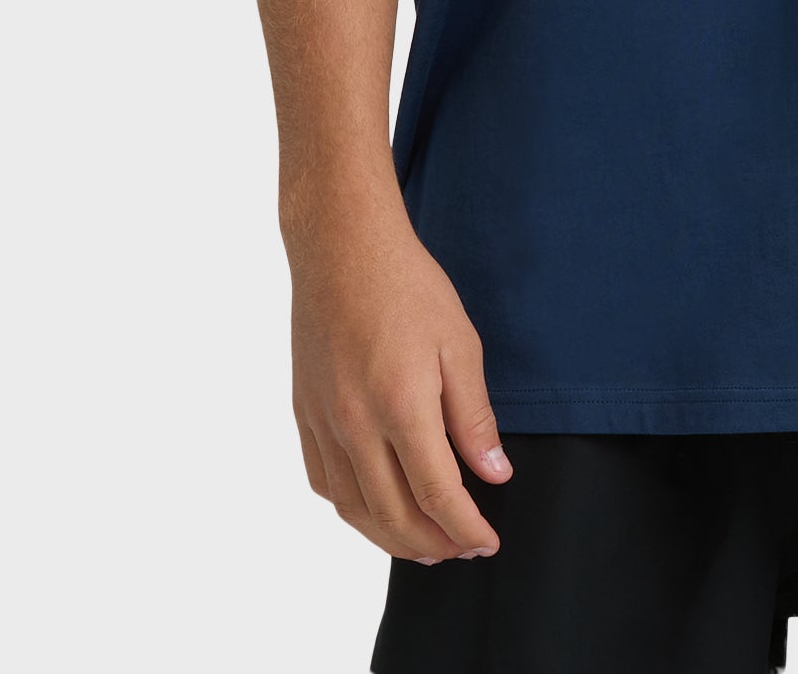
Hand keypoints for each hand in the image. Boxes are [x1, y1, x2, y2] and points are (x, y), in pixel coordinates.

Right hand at [287, 195, 512, 562]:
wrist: (342, 248)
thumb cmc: (408, 287)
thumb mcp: (460, 344)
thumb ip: (474, 417)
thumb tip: (494, 475)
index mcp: (401, 404)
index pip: (436, 494)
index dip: (465, 528)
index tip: (488, 543)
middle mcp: (355, 423)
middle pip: (394, 515)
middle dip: (433, 544)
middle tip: (464, 548)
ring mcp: (323, 421)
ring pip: (354, 509)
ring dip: (390, 539)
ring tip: (425, 546)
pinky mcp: (303, 413)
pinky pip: (324, 481)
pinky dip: (352, 509)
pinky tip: (375, 509)